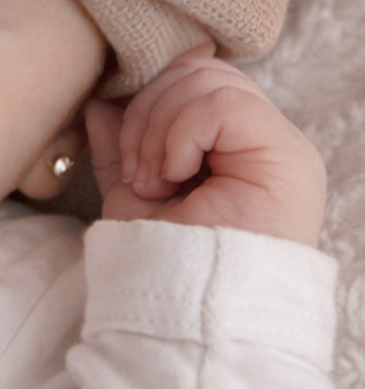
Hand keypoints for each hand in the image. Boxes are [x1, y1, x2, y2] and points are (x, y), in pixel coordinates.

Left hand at [85, 44, 325, 247]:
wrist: (187, 317)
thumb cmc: (162, 263)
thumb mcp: (132, 195)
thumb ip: (121, 144)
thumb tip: (102, 100)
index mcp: (237, 147)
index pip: (194, 78)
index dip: (150, 96)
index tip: (129, 152)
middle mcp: (266, 142)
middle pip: (198, 70)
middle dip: (148, 111)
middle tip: (139, 172)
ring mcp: (282, 147)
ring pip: (207, 79)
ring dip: (160, 127)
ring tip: (155, 181)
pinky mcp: (287, 156)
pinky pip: (223, 103)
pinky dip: (182, 133)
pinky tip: (175, 177)